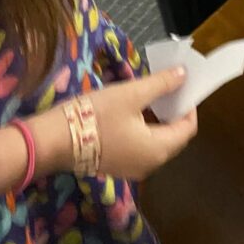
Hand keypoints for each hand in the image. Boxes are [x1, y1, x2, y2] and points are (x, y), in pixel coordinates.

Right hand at [31, 68, 196, 180]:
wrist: (55, 140)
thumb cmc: (97, 115)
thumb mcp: (131, 94)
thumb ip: (161, 84)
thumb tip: (183, 75)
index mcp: (157, 150)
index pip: (187, 129)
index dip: (189, 106)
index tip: (183, 85)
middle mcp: (149, 165)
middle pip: (174, 137)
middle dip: (175, 111)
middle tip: (169, 86)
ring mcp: (132, 168)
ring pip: (157, 142)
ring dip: (159, 119)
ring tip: (153, 93)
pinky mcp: (118, 165)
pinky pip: (142, 146)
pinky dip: (145, 128)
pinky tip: (136, 109)